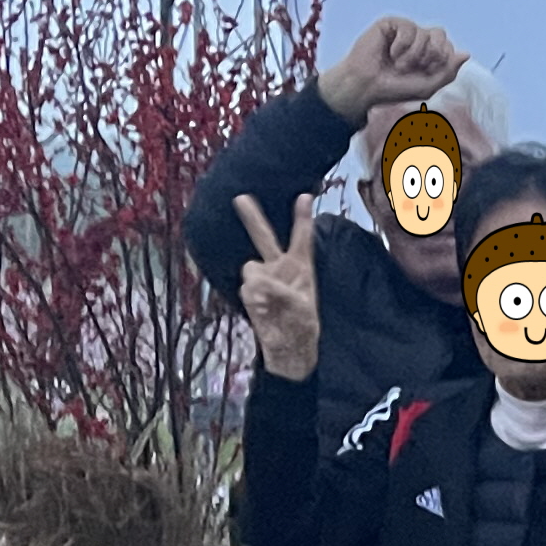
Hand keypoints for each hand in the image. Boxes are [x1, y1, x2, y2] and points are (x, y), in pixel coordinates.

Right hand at [232, 192, 321, 380]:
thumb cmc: (302, 326)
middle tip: (240, 196)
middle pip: (265, 237)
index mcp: (300, 267)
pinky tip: (265, 311)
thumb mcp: (299, 307)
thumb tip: (254, 280)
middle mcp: (279, 268)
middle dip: (253, 217)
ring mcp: (262, 279)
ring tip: (274, 304)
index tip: (305, 195)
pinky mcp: (250, 293)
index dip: (302, 218)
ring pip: (251, 268)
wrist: (288, 350)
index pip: (301, 238)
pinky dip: (255, 299)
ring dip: (260, 284)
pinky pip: (246, 288)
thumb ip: (278, 289)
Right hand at [318, 14, 466, 122]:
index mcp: (429, 53)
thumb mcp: (428, 86)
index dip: (441, 61)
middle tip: (415, 67)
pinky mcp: (390, 24)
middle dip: (432, 55)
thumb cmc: (395, 89)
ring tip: (399, 65)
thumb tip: (466, 53)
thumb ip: (449, 71)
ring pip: (425, 33)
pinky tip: (390, 54)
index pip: (449, 47)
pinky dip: (402, 46)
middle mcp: (418, 39)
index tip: (425, 72)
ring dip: (414, 55)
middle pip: (440, 34)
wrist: (367, 87)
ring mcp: (404, 30)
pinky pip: (408, 28)